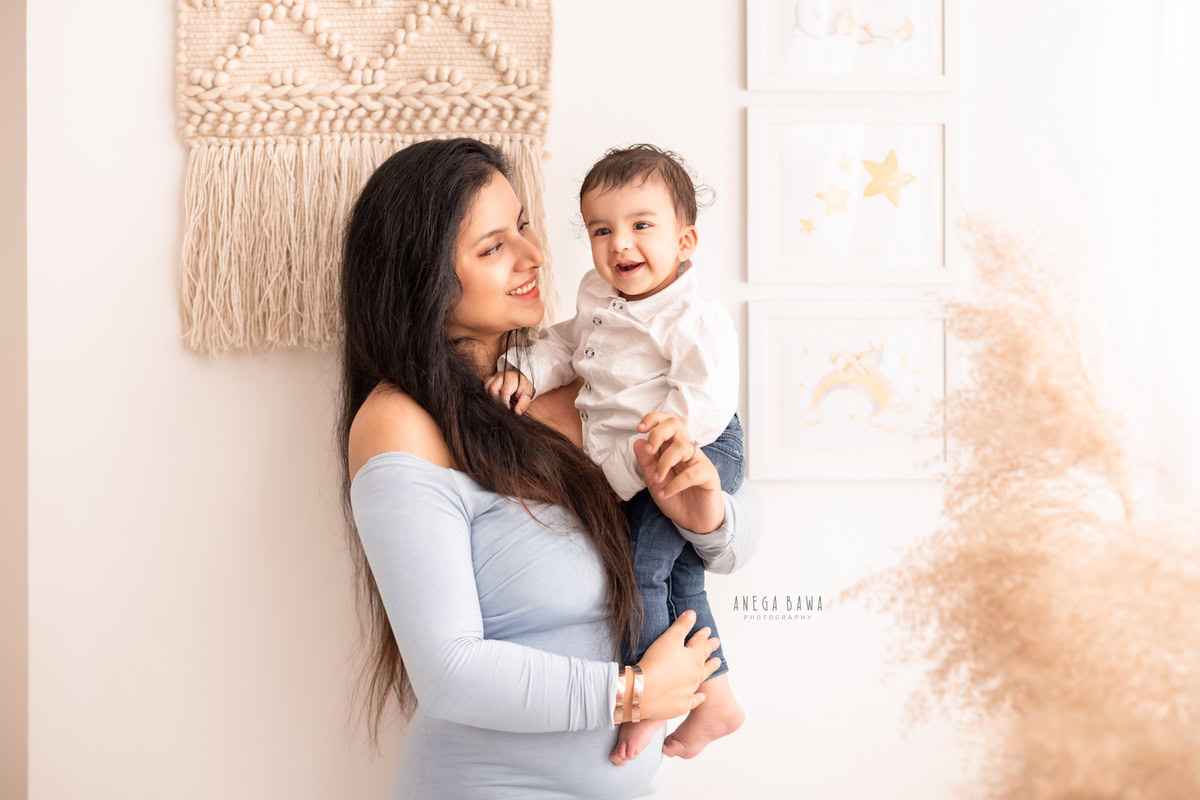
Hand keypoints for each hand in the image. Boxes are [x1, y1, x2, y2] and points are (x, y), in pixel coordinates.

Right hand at [483, 367, 533, 414]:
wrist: (521, 376)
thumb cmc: (523, 386)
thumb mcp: (526, 395)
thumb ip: (523, 404)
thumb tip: (517, 412)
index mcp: (511, 380)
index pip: (504, 392)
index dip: (504, 402)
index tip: (508, 407)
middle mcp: (501, 376)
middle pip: (492, 389)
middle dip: (496, 399)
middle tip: (502, 403)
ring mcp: (495, 376)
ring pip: (486, 387)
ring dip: (490, 396)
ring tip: (498, 400)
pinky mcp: (490, 377)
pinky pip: (484, 384)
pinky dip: (487, 391)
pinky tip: (494, 395)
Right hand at [631, 610, 720, 720]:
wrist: (644, 691)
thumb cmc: (655, 663)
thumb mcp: (669, 638)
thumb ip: (682, 626)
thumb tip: (692, 614)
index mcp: (693, 658)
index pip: (700, 642)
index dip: (703, 634)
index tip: (707, 630)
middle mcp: (694, 674)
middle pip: (704, 659)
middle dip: (710, 649)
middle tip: (717, 643)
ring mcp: (689, 691)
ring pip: (702, 678)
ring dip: (709, 669)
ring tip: (717, 663)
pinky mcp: (681, 705)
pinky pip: (693, 700)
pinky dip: (698, 697)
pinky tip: (701, 696)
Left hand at [633, 412, 724, 533]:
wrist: (694, 522)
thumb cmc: (675, 498)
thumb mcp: (654, 481)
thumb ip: (646, 463)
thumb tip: (638, 442)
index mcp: (672, 447)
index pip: (666, 422)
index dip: (653, 419)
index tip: (639, 429)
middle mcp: (686, 449)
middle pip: (675, 424)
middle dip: (658, 433)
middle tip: (649, 451)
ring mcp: (699, 460)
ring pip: (682, 447)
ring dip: (664, 463)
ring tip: (656, 481)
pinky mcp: (709, 475)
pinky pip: (691, 473)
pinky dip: (674, 484)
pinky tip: (665, 493)